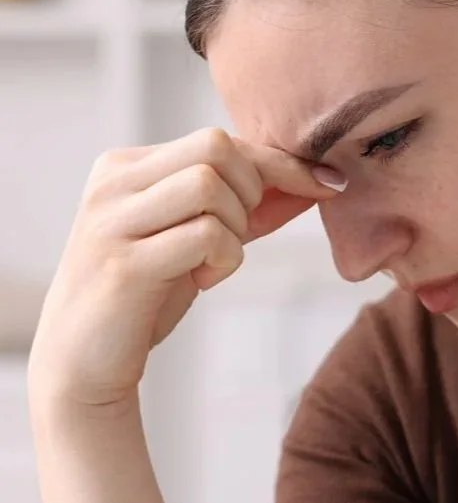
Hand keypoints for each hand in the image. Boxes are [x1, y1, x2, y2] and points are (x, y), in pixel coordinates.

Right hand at [27, 127, 341, 408]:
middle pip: (217, 148)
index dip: (282, 161)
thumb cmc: (147, 293)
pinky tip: (200, 280)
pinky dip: (225, 259)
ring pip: (210, 184)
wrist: (83, 362)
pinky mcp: (123, 264)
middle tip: (237, 235)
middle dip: (252, 192)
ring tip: (211, 261)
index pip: (220, 140)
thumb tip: (319, 182)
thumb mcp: (199, 237)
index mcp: (127, 166)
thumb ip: (249, 206)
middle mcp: (113, 183)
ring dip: (235, 228)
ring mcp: (112, 221)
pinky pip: (206, 235)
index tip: (329, 183)